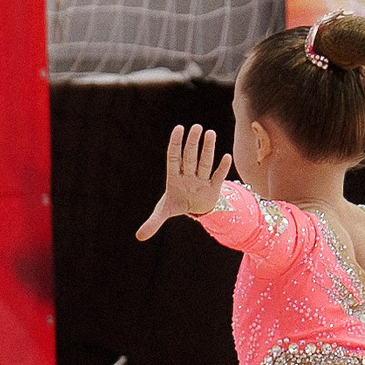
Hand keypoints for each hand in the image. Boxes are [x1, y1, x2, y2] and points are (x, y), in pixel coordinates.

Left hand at [134, 123, 233, 240]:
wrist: (196, 209)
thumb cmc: (178, 203)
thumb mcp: (164, 211)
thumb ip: (152, 222)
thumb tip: (138, 237)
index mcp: (174, 177)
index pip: (174, 157)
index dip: (175, 144)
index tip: (178, 128)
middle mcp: (188, 175)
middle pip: (190, 157)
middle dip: (193, 143)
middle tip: (196, 127)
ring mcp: (201, 180)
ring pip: (204, 163)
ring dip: (208, 149)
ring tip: (210, 133)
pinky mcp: (213, 187)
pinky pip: (218, 176)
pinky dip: (222, 168)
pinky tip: (226, 156)